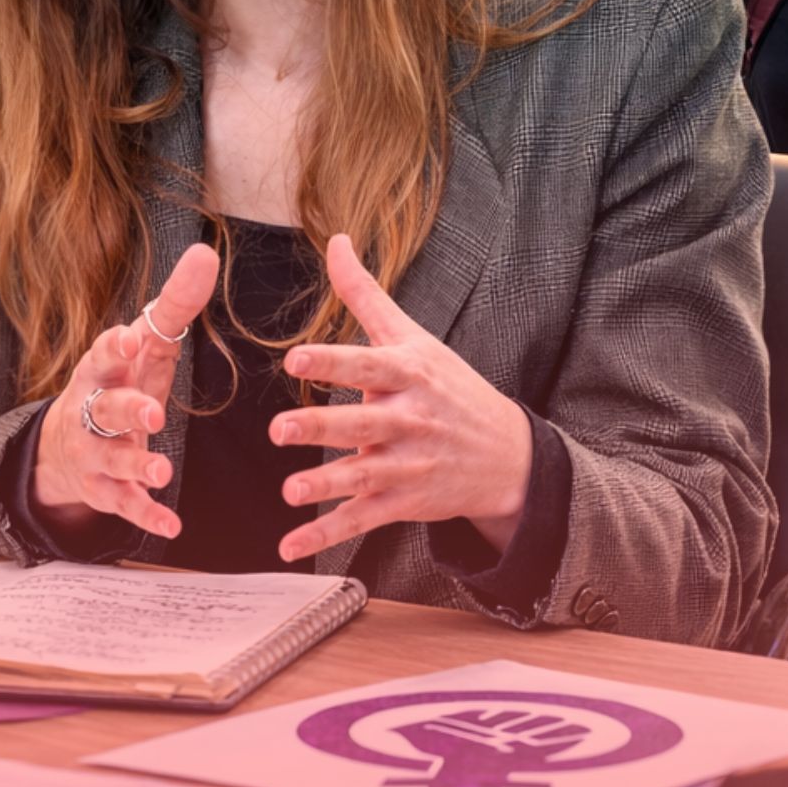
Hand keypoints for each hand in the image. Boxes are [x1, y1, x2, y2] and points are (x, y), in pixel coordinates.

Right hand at [30, 245, 219, 537]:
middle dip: (127, 411)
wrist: (65, 446)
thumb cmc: (118, 384)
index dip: (115, 348)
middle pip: (104, 409)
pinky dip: (145, 515)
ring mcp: (94, 453)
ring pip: (110, 459)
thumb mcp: (145, 347)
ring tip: (160, 473)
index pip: (103, 353)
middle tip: (153, 415)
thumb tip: (207, 254)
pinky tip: (172, 526)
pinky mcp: (103, 489)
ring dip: (135, 466)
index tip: (131, 340)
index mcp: (102, 370)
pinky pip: (122, 504)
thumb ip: (175, 305)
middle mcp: (90, 411)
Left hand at [269, 235, 533, 560]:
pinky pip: (360, 520)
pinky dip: (324, 536)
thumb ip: (365, 294)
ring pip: (362, 476)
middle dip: (322, 428)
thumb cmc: (450, 386)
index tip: (296, 358)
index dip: (333, 361)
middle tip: (280, 430)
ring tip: (292, 491)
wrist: (507, 454)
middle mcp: (410, 420)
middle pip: (362, 424)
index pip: (368, 365)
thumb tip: (335, 240)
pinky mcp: (403, 502)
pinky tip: (289, 546)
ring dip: (326, 486)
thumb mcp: (414, 337)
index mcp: (409, 374)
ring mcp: (408, 465)